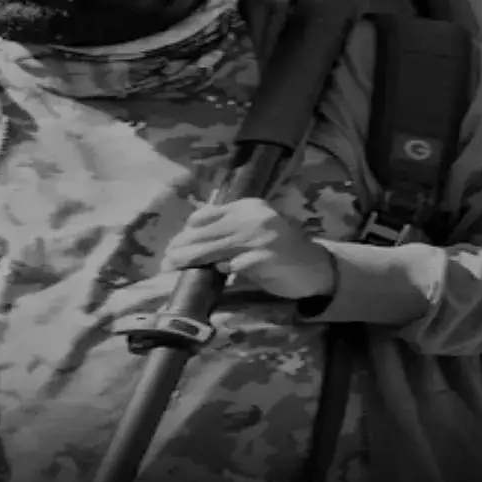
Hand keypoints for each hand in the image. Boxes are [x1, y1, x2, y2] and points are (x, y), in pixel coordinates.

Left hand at [159, 198, 337, 300]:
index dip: (187, 231)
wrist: (315, 267)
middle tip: (166, 260)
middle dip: (183, 247)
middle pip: (208, 232)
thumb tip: (189, 240)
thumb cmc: (280, 251)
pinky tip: (216, 275)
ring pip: (216, 248)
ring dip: (193, 259)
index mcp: (248, 207)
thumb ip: (228, 232)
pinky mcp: (267, 257)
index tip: (173, 244)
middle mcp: (253, 217)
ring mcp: (261, 236)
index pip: (208, 215)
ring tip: (174, 267)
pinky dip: (225, 269)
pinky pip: (237, 264)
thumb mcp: (253, 232)